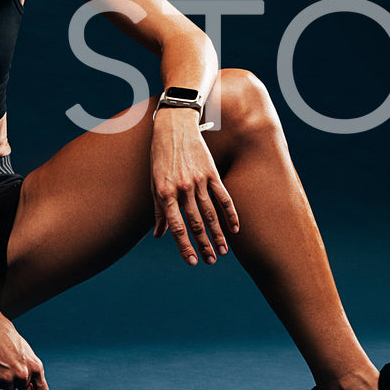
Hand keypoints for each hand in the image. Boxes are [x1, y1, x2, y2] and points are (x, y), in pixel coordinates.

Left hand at [150, 108, 239, 264]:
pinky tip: (235, 229)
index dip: (184, 246)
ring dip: (218, 234)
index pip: (176, 226)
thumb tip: (159, 235)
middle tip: (211, 261)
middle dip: (204, 245)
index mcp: (166, 192)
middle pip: (196, 223)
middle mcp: (183, 188)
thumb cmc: (160, 156)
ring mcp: (199, 181)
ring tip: (223, 252)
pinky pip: (223, 197)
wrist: (175, 126)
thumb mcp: (154, 182)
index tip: (191, 262)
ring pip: (211, 213)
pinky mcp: (212, 173)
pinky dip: (230, 214)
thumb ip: (158, 210)